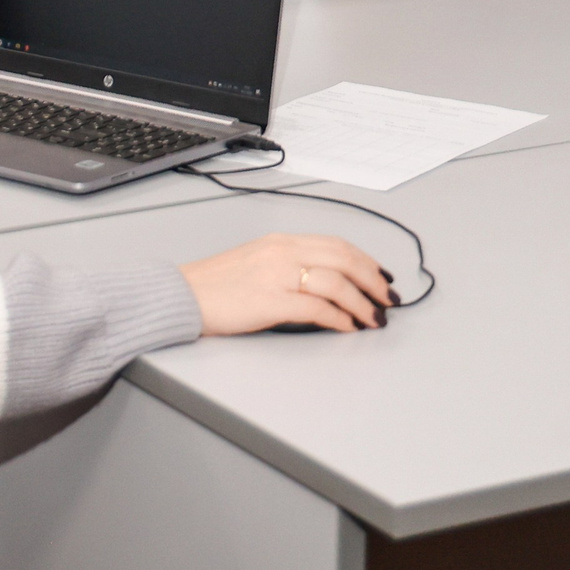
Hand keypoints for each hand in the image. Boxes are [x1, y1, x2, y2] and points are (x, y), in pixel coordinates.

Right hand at [182, 233, 392, 334]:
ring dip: (362, 303)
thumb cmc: (215, 286)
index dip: (366, 261)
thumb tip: (327, 284)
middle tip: (388, 300)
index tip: (381, 277)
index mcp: (280, 242)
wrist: (182, 296)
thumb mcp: (256, 262)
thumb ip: (289, 266)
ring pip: (336, 282)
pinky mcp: (270, 301)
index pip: (336, 245)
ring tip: (373, 319)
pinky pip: (316, 308)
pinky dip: (338, 318)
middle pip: (344, 259)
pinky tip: (347, 327)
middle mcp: (282, 252)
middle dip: (372, 281)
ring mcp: (276, 275)